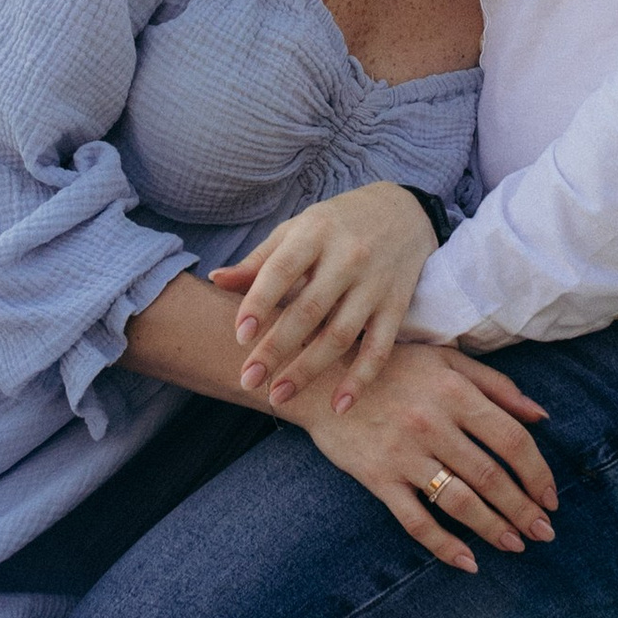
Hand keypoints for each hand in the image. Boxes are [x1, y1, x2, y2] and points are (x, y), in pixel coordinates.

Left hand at [209, 181, 437, 407]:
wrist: (402, 212)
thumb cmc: (335, 225)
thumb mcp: (296, 230)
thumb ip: (259, 261)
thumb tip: (216, 279)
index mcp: (315, 233)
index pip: (282, 270)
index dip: (259, 302)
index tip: (240, 336)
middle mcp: (347, 257)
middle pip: (309, 310)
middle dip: (276, 349)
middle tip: (248, 380)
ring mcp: (374, 284)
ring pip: (340, 335)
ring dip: (308, 370)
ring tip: (278, 397)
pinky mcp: (396, 306)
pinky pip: (379, 349)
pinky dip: (360, 379)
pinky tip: (338, 406)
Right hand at [272, 342, 554, 572]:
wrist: (320, 377)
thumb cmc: (391, 366)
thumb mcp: (445, 360)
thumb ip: (496, 385)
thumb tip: (541, 415)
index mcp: (455, 392)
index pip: (511, 440)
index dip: (538, 473)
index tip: (551, 497)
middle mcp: (433, 424)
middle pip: (491, 476)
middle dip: (524, 509)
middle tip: (544, 533)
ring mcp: (404, 454)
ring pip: (460, 501)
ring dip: (493, 528)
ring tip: (515, 545)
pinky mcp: (378, 477)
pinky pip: (416, 520)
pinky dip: (444, 545)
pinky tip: (468, 562)